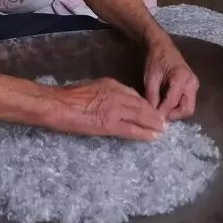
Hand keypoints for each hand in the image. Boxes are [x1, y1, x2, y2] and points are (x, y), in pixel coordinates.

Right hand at [43, 77, 166, 140]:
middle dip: (154, 114)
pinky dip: (144, 133)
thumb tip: (114, 102)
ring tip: (163, 130)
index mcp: (112, 85)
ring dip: (154, 124)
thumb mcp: (92, 87)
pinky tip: (153, 137)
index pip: (135, 96)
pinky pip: (132, 129)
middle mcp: (118, 95)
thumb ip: (106, 93)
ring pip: (141, 116)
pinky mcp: (110, 124)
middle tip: (164, 122)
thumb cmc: (68, 97)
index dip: (145, 105)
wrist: (58, 104)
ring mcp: (115, 109)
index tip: (152, 111)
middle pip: (142, 105)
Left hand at [143, 35, 199, 120]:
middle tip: (159, 116)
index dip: (162, 113)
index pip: (172, 103)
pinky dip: (177, 106)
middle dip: (173, 116)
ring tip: (161, 111)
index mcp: (182, 78)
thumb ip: (152, 97)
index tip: (151, 119)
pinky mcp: (192, 86)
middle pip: (187, 109)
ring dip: (175, 112)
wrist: (161, 47)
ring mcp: (194, 85)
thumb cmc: (155, 60)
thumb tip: (151, 115)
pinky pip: (187, 102)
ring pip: (188, 107)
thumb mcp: (150, 79)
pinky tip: (165, 104)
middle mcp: (192, 83)